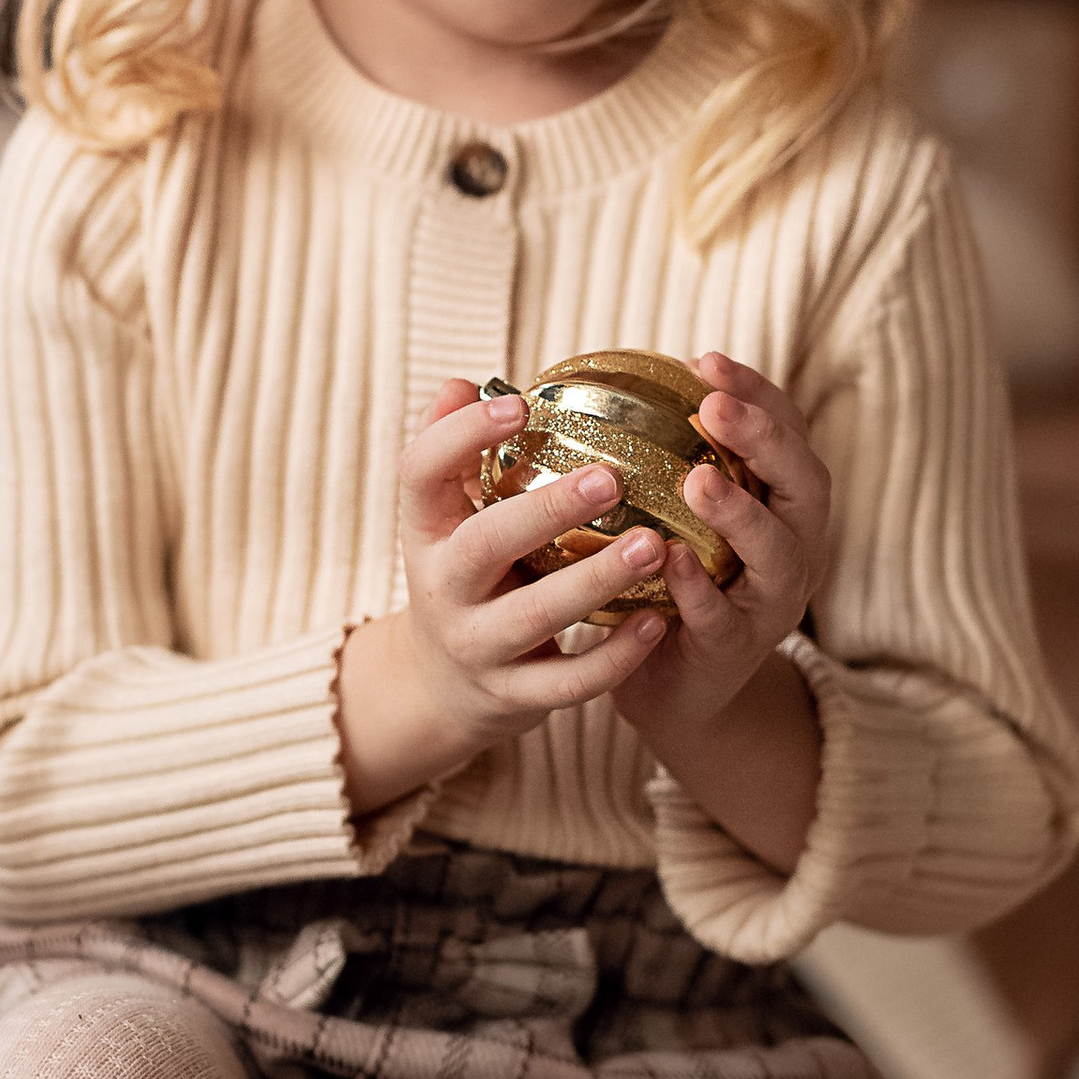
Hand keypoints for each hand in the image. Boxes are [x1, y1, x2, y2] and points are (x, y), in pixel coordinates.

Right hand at [335, 377, 665, 813]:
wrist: (442, 687)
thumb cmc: (468, 575)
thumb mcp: (447, 519)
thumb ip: (455, 455)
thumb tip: (461, 383)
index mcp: (426, 531)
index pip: (419, 474)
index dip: (459, 436)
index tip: (517, 403)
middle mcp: (440, 588)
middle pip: (482, 546)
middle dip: (545, 511)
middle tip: (610, 477)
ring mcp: (475, 646)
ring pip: (534, 617)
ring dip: (596, 581)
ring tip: (655, 544)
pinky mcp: (512, 695)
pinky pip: (567, 682)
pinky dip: (614, 656)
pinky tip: (658, 620)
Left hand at [609, 355, 828, 871]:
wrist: (678, 692)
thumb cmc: (669, 584)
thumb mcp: (679, 517)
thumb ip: (664, 461)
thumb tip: (601, 382)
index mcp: (782, 506)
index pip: (788, 434)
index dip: (758, 395)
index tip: (706, 361)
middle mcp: (793, 549)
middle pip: (804, 484)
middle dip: (764, 440)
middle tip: (712, 407)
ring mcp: (770, 603)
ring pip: (777, 553)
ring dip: (740, 513)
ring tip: (699, 480)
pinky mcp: (734, 651)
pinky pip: (723, 617)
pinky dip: (699, 588)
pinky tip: (669, 559)